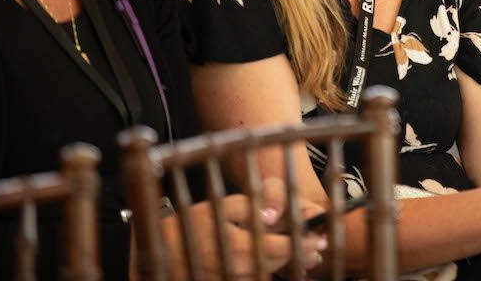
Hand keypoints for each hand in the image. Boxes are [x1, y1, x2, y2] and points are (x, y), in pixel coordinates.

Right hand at [161, 195, 326, 279]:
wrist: (162, 253)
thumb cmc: (191, 226)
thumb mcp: (219, 206)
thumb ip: (249, 207)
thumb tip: (272, 214)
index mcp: (240, 247)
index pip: (284, 248)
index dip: (304, 243)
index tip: (319, 239)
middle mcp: (239, 270)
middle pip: (280, 264)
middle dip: (300, 256)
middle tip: (316, 250)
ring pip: (269, 275)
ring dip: (286, 268)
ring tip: (302, 259)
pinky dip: (268, 274)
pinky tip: (272, 266)